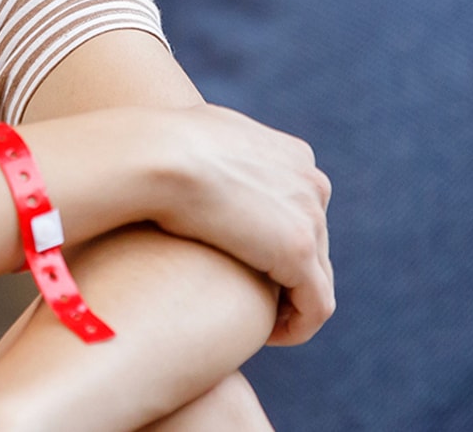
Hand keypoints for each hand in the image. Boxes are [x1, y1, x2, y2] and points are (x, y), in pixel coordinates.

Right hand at [127, 104, 333, 344]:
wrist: (154, 153)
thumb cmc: (157, 146)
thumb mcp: (198, 136)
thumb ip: (215, 149)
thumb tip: (197, 153)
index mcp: (292, 155)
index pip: (299, 209)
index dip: (274, 241)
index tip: (245, 265)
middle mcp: (311, 182)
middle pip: (313, 244)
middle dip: (286, 276)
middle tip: (252, 300)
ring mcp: (309, 217)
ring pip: (318, 278)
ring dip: (292, 306)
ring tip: (259, 326)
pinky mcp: (297, 252)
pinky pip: (316, 306)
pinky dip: (297, 327)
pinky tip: (266, 338)